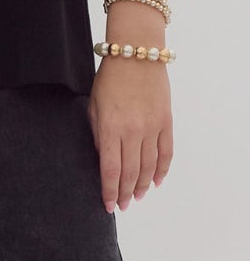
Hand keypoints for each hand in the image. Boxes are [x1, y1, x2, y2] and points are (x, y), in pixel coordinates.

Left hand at [87, 56, 172, 213]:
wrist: (136, 54)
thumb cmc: (111, 77)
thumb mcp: (94, 104)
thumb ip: (98, 133)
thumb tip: (104, 158)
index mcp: (111, 127)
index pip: (110, 170)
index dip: (109, 191)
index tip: (108, 205)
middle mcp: (133, 131)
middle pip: (130, 173)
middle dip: (124, 193)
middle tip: (122, 205)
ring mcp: (152, 128)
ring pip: (148, 167)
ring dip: (142, 186)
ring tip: (136, 197)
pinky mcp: (166, 122)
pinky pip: (166, 153)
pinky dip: (161, 170)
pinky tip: (155, 181)